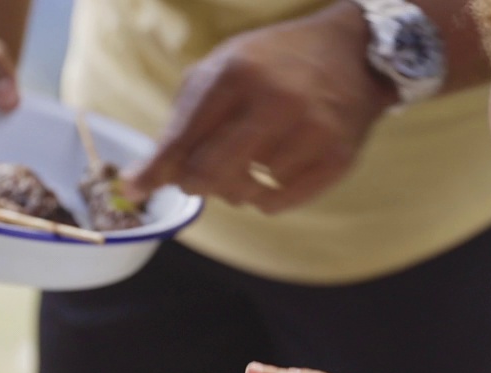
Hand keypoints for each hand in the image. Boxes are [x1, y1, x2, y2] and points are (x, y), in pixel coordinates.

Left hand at [123, 7, 396, 212]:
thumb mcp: (225, 69)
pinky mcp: (337, 157)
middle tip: (198, 181)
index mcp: (237, 71)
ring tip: (253, 158)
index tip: (136, 189)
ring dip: (239, 186)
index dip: (157, 169)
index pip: (183, 138)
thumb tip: (149, 176)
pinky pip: (279, 203)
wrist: (354, 52)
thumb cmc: (275, 64)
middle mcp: (275, 100)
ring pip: (246, 192)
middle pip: (209, 173)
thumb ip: (186, 118)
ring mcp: (310, 130)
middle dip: (196, 184)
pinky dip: (266, 198)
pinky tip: (273, 173)